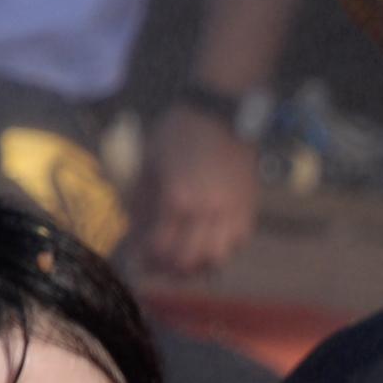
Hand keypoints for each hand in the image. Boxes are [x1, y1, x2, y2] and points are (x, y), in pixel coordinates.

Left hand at [130, 102, 259, 278]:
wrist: (219, 113)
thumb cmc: (176, 136)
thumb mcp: (148, 168)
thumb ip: (141, 206)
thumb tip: (134, 238)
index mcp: (177, 200)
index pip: (160, 248)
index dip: (146, 260)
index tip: (138, 261)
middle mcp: (207, 210)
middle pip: (188, 260)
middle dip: (168, 270)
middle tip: (156, 267)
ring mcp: (232, 209)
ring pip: (217, 257)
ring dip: (197, 266)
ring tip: (182, 263)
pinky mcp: (249, 204)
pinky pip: (239, 241)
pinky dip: (222, 251)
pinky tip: (207, 246)